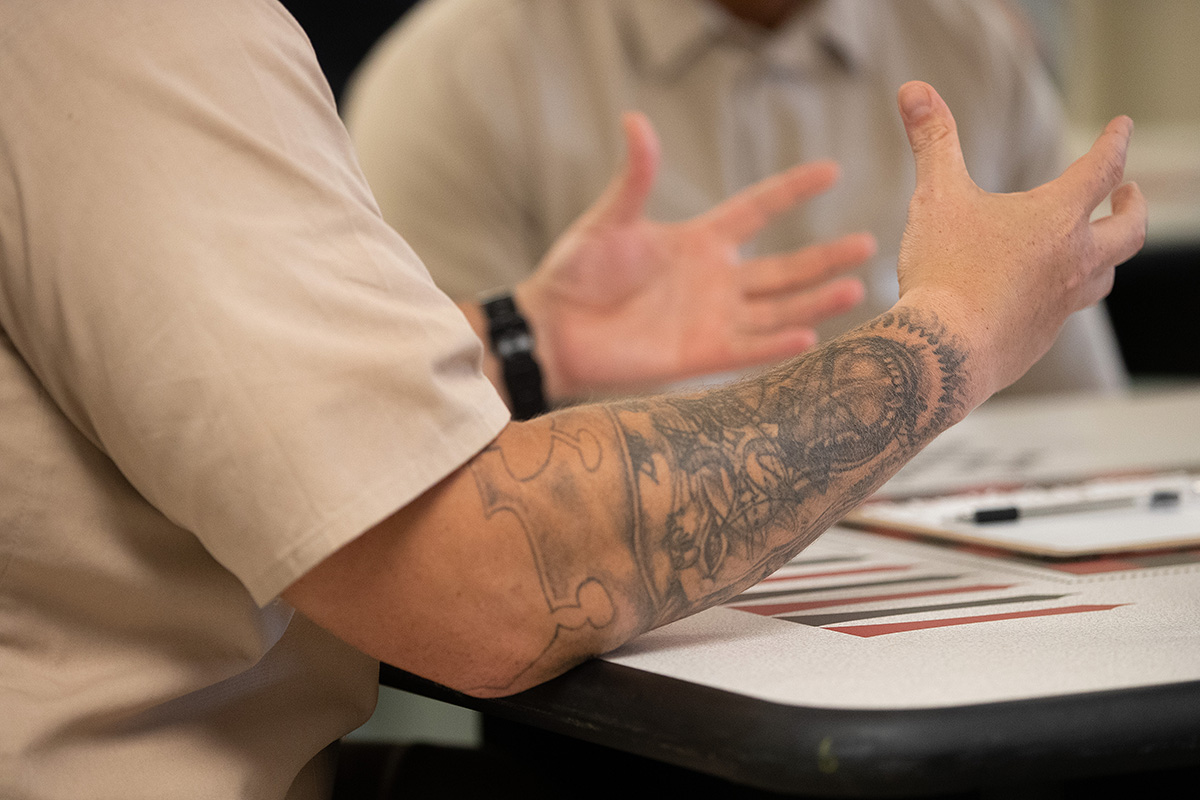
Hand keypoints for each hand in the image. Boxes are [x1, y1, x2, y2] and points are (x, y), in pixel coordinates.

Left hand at [516, 112, 873, 400]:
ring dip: (815, 299)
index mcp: (698, 240)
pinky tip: (811, 335)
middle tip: (869, 243)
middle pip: (784, 265)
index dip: (791, 191)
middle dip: (825, 256)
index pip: (757, 210)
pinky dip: (778, 343)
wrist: (554, 329)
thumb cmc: (576, 272)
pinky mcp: (701, 354)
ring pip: (778, 307)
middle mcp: (715, 279)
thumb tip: (635, 120)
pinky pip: (749, 348)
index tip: (831, 171)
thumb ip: (635, 177)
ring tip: (856, 287)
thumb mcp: (609, 220)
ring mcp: (712, 317)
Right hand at [892, 81, 1146, 401]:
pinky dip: (1064, 297)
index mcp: (1057, 219)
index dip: (1114, 143)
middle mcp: (1073, 261)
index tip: (1122, 128)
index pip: (1101, 169)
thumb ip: (932, 142)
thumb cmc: (944, 273)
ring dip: (1106, 256)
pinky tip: (1042, 300)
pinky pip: (1065, 314)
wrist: (943, 353)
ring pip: (1103, 276)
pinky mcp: (1041, 340)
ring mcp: (1061, 306)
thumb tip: (914, 90)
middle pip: (1129, 229)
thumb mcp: (936, 197)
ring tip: (1095, 250)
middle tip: (1131, 194)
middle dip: (1133, 206)